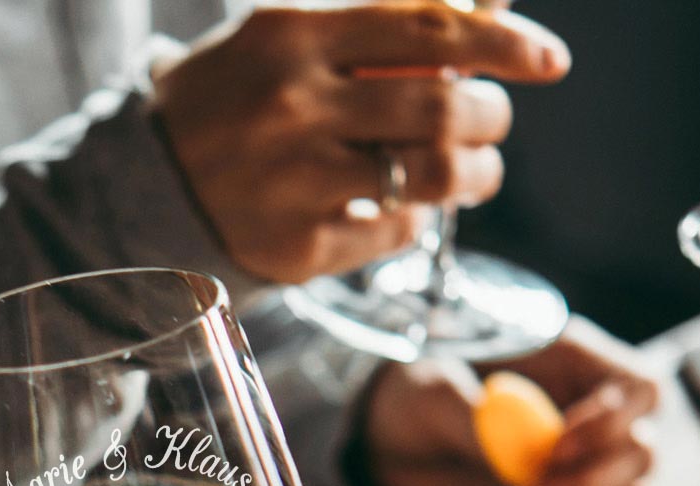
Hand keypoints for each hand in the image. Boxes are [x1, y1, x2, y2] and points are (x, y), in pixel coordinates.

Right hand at [153, 3, 568, 285]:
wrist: (149, 183)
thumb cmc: (237, 94)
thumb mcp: (292, 33)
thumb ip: (381, 19)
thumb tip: (490, 9)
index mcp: (296, 35)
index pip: (428, 27)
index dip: (503, 45)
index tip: (550, 61)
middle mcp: (294, 107)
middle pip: (440, 108)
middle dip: (490, 116)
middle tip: (492, 121)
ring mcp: (293, 183)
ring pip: (427, 179)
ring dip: (473, 175)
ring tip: (475, 171)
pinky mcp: (294, 247)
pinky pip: (390, 232)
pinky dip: (415, 219)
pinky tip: (407, 207)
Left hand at [359, 318, 658, 485]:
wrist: (397, 443)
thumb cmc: (420, 397)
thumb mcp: (431, 394)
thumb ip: (471, 416)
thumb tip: (514, 454)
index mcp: (581, 367)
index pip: (643, 391)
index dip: (612, 426)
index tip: (554, 450)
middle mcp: (601, 421)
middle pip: (643, 459)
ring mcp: (591, 473)